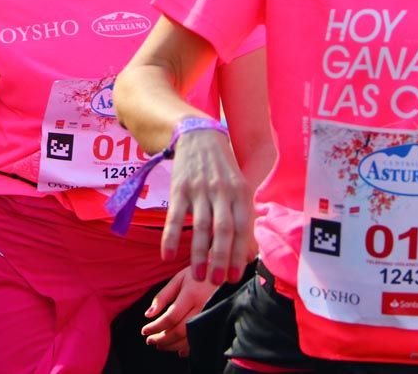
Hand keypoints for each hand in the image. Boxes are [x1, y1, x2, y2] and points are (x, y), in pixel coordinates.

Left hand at [140, 267, 216, 354]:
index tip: (144, 331)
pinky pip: (201, 341)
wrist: (225, 275)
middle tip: (149, 341)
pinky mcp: (216, 323)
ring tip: (159, 345)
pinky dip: (188, 349)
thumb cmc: (199, 275)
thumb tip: (148, 314)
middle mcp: (203, 307)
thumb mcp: (179, 279)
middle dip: (162, 338)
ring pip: (189, 339)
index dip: (155, 327)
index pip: (170, 317)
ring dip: (172, 346)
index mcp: (191, 294)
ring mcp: (211, 317)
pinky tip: (178, 351)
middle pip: (179, 330)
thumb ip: (163, 296)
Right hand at [163, 130, 252, 286]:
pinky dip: (171, 237)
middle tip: (216, 282)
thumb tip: (248, 255)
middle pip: (223, 230)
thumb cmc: (223, 168)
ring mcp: (200, 189)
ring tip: (198, 276)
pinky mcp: (180, 188)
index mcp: (240, 192)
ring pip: (201, 226)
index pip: (242, 228)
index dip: (238, 254)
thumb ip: (243, 219)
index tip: (234, 277)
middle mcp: (222, 191)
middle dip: (220, 258)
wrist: (199, 135)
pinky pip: (175, 217)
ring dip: (198, 254)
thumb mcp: (239, 187)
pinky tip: (168, 256)